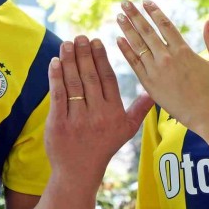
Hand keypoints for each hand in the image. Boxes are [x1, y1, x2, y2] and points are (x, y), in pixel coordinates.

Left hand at [45, 36, 152, 190]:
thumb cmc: (103, 147)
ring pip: (74, 84)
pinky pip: (58, 96)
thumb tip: (154, 93)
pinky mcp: (59, 124)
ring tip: (67, 44)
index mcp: (114, 112)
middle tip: (80, 36)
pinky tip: (54, 62)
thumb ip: (139, 110)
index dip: (101, 58)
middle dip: (84, 54)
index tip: (96, 41)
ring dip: (69, 61)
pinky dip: (55, 78)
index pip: (108, 78)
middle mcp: (98, 115)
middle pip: (90, 77)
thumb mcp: (127, 130)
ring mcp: (78, 119)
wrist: (78, 172)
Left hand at [116, 0, 208, 131]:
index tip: (145, 1)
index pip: (165, 25)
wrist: (205, 115)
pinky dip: (126, 50)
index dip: (154, 11)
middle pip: (147, 31)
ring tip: (119, 16)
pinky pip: (134, 63)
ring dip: (127, 29)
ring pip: (138, 45)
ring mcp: (156, 71)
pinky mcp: (149, 83)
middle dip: (135, 15)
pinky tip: (118, 39)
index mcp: (183, 50)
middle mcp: (167, 58)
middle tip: (125, 3)